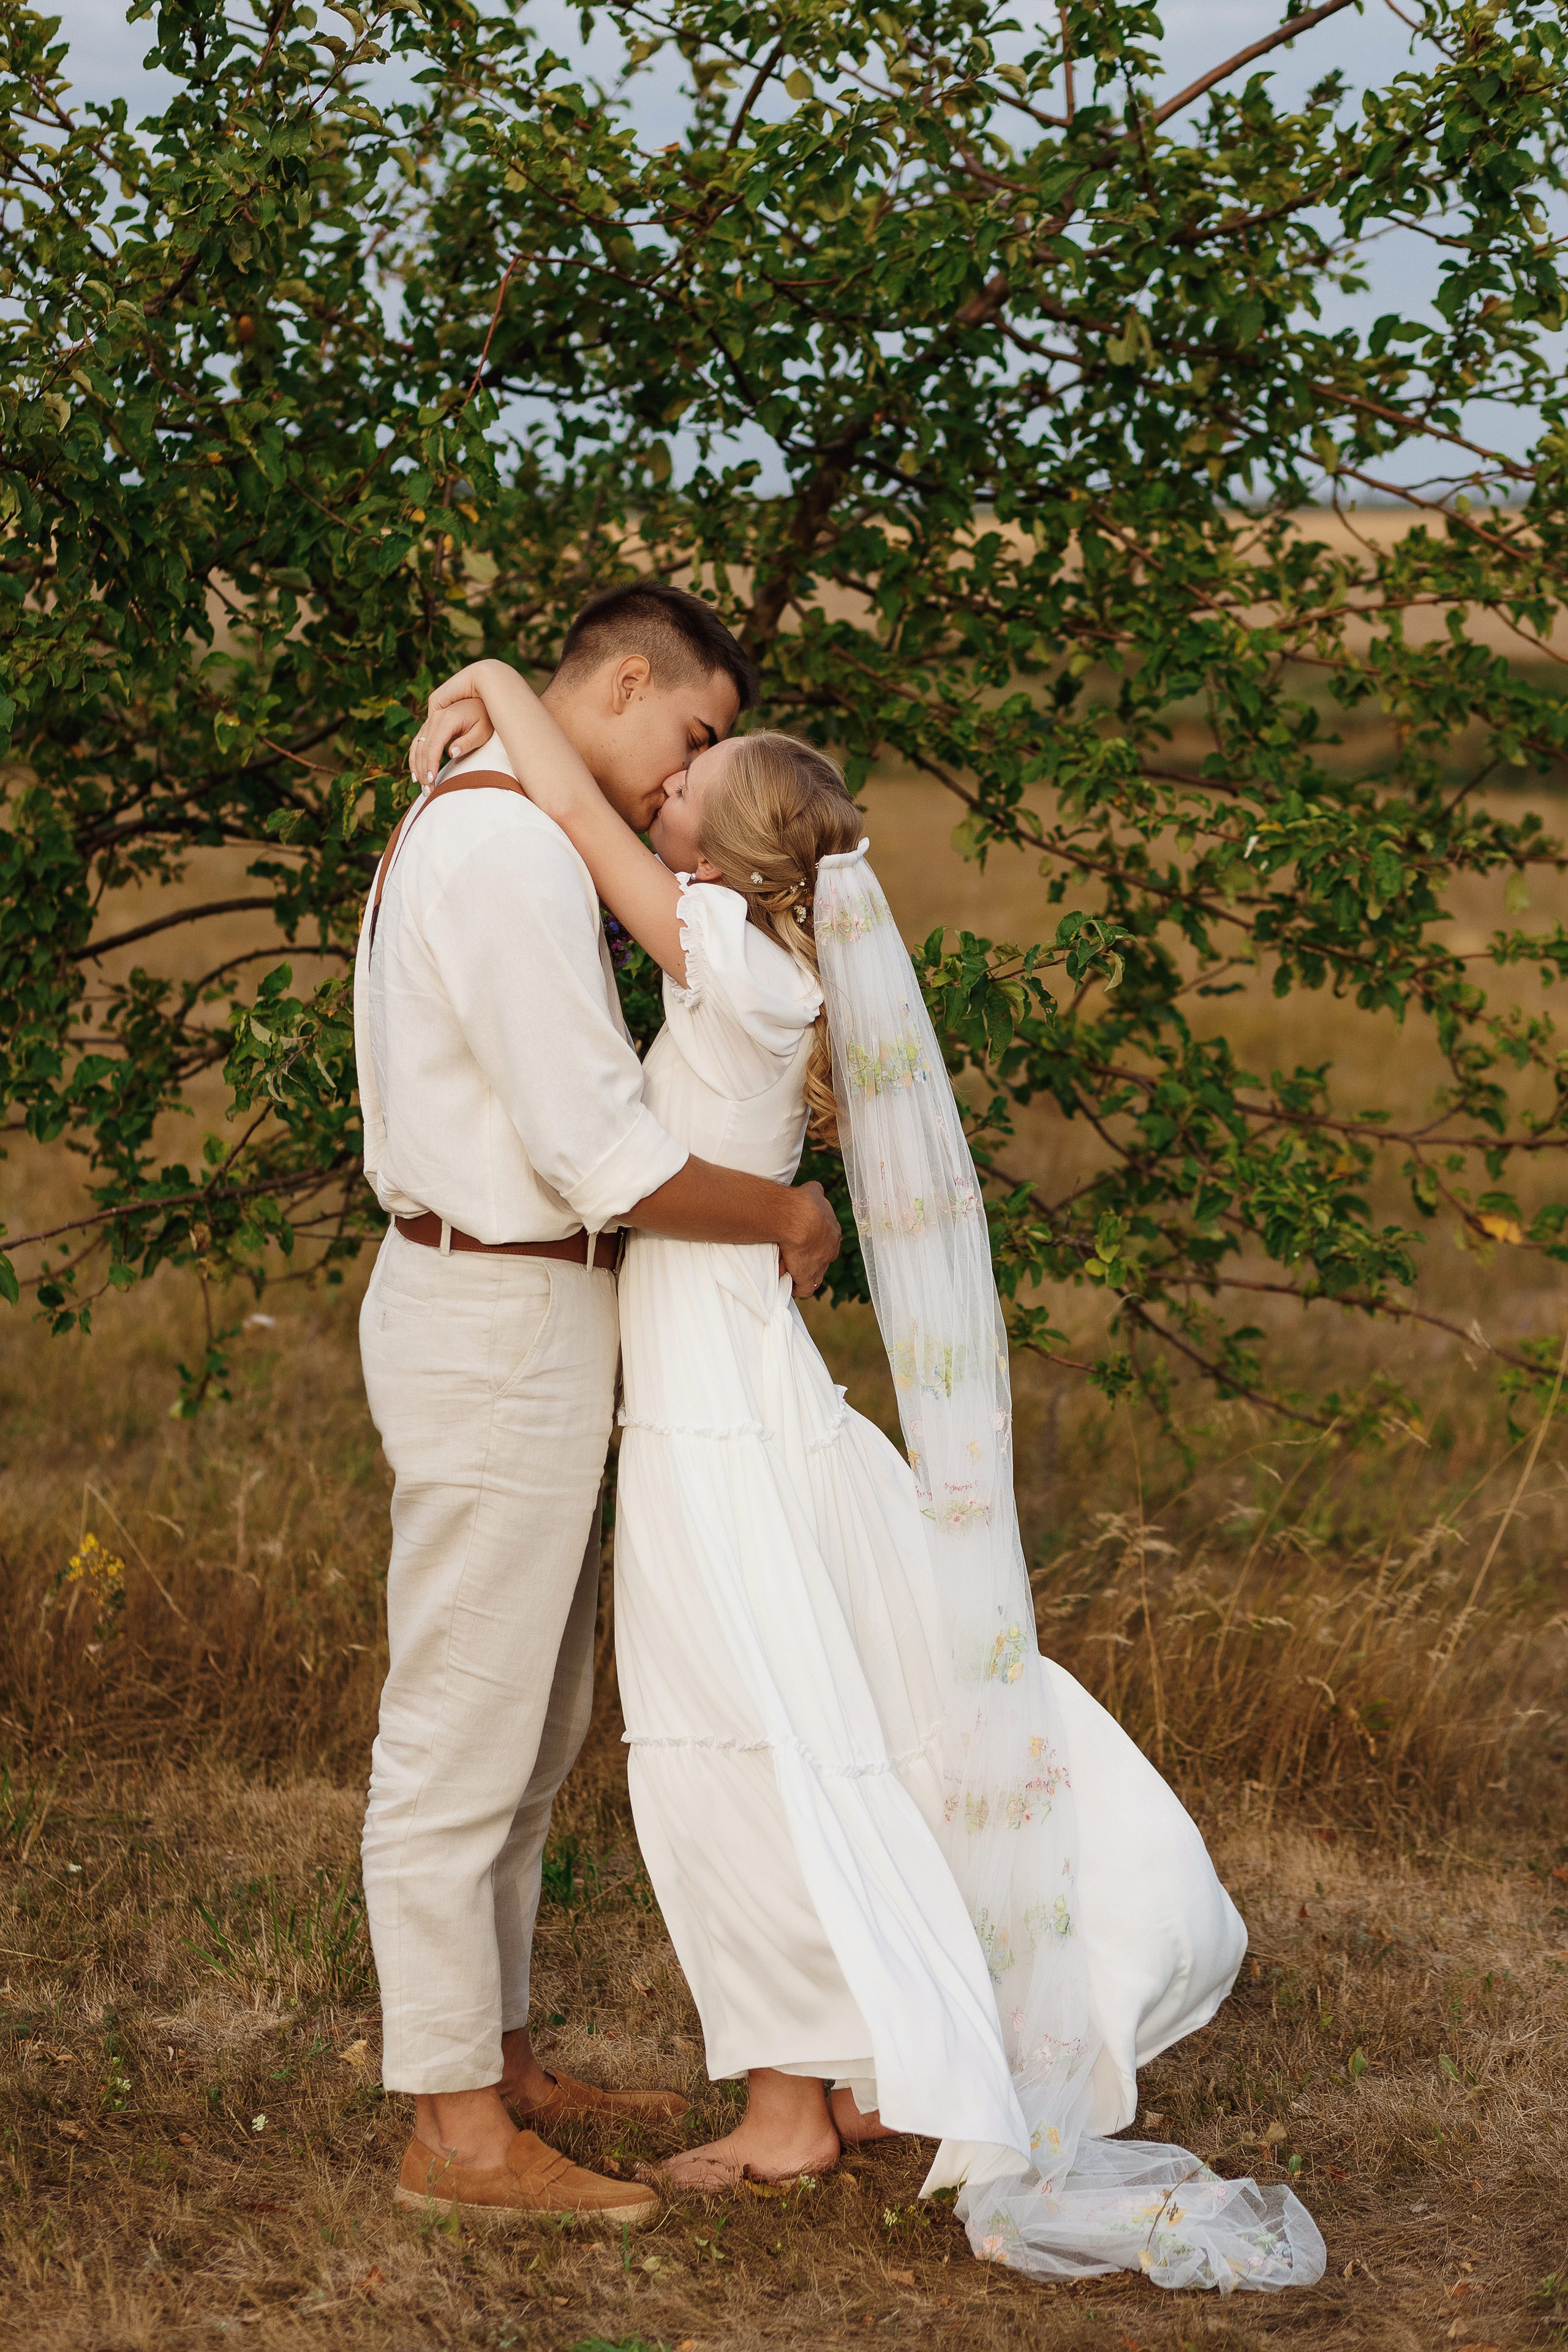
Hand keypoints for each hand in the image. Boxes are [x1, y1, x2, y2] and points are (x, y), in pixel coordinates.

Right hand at [409, 662, 503, 787]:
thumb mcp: (482, 732)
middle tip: (428, 791)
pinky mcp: (430, 725)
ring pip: (417, 746)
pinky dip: (414, 758)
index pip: (433, 745)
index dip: (430, 764)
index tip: (431, 780)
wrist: (482, 701)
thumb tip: (450, 753)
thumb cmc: (486, 718)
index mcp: (447, 718)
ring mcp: (431, 720)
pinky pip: (418, 742)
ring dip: (417, 767)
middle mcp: (435, 718)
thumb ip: (467, 742)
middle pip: (423, 748)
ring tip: (421, 786)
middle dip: (424, 771)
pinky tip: (415, 774)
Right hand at [779, 1180, 840, 1297]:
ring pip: (815, 1273)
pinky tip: (788, 1283)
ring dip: (802, 1272)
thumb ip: (815, 1192)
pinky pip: (805, 1289)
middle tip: (794, 1254)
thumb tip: (814, 1190)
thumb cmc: (803, 1203)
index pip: (826, 1241)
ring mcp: (821, 1264)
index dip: (815, 1243)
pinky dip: (797, 1288)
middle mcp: (831, 1249)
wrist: (798, 1218)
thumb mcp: (813, 1192)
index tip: (803, 1242)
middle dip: (810, 1258)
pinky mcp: (808, 1276)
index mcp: (833, 1231)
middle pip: (822, 1258)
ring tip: (788, 1269)